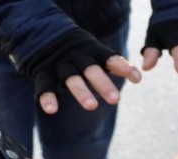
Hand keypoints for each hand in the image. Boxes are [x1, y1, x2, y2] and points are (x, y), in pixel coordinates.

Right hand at [21, 28, 141, 114]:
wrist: (39, 30)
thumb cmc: (76, 49)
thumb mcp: (94, 51)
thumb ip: (114, 64)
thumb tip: (138, 77)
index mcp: (91, 50)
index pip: (109, 58)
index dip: (122, 67)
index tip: (136, 79)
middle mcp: (76, 56)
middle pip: (91, 70)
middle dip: (103, 84)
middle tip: (116, 100)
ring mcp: (59, 63)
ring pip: (71, 78)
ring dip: (81, 92)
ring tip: (92, 106)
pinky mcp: (41, 71)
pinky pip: (44, 85)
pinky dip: (47, 97)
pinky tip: (51, 110)